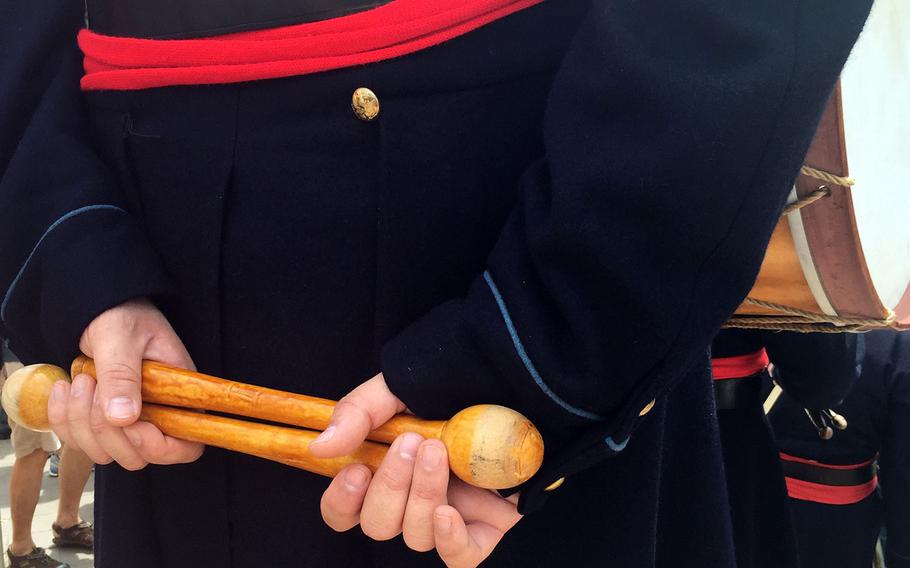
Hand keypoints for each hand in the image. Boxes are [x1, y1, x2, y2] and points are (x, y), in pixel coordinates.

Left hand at [46, 298, 203, 469]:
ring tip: (79, 381)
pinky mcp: (101, 419)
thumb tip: (123, 418)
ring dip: (81, 424)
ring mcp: (128, 419)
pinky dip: (63, 419)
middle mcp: (158, 413)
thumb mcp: (121, 337)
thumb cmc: (121, 314)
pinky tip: (63, 388)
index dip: (158, 446)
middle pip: (138, 456)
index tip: (129, 421)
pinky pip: (80, 440)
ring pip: (104, 452)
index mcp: (179, 395)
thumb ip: (122, 375)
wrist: (99, 307)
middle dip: (106, 431)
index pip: (186, 446)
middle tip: (93, 388)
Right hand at [311, 375, 521, 566]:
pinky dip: (449, 541)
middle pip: (377, 525)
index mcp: (385, 469)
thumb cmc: (457, 381)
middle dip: (390, 485)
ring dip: (421, 494)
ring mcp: (449, 514)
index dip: (341, 502)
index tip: (357, 469)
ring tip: (439, 452)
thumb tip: (320, 446)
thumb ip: (358, 411)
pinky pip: (459, 558)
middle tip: (414, 443)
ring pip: (414, 535)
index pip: (344, 511)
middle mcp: (412, 498)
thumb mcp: (400, 386)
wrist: (518, 378)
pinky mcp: (485, 527)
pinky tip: (448, 512)